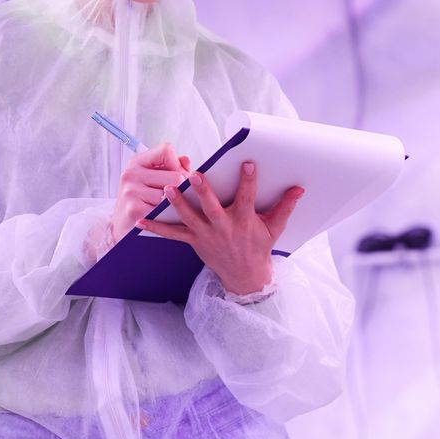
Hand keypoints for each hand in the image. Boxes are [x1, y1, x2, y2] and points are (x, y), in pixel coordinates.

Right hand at [111, 141, 194, 234]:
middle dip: (184, 189)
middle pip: (176, 177)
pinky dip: (170, 216)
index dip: (178, 164)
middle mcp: (131, 174)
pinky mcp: (134, 210)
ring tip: (172, 209)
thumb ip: (171, 167)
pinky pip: (164, 211)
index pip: (166, 151)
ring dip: (177, 204)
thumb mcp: (152, 179)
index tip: (177, 175)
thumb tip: (186, 160)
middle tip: (181, 198)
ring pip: (172, 195)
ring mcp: (131, 192)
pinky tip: (165, 218)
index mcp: (137, 163)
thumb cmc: (141, 201)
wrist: (121, 227)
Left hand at [138, 160, 303, 296]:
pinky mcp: (193, 241)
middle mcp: (223, 228)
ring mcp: (206, 235)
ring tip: (167, 188)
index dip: (248, 181)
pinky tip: (140, 219)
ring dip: (177, 203)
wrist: (244, 275)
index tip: (248, 164)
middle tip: (195, 173)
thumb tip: (299, 188)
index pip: (246, 198)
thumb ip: (285, 206)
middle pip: (212, 208)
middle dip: (203, 191)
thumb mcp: (274, 228)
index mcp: (243, 222)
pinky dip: (156, 228)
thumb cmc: (259, 246)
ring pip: (189, 218)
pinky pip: (172, 234)